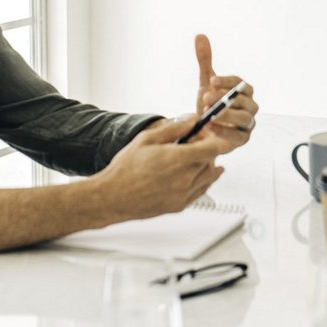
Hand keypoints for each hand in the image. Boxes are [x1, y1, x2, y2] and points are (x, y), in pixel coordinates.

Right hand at [95, 118, 224, 220]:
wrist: (112, 197)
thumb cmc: (125, 169)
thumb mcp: (148, 139)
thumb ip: (174, 128)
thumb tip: (192, 120)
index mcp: (178, 160)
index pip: (213, 147)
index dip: (210, 137)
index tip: (202, 134)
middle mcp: (185, 179)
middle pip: (211, 161)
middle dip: (205, 149)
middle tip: (191, 143)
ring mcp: (183, 195)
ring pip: (208, 177)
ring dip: (205, 165)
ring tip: (193, 157)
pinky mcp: (179, 206)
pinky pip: (200, 192)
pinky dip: (203, 181)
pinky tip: (199, 175)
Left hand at [192, 34, 257, 153]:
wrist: (203, 130)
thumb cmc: (211, 104)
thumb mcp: (206, 82)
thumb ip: (205, 60)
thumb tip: (199, 36)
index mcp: (244, 91)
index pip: (240, 84)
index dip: (228, 82)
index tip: (212, 80)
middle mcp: (250, 106)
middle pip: (244, 101)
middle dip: (226, 98)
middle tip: (206, 96)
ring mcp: (248, 124)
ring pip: (244, 118)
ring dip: (227, 115)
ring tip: (209, 113)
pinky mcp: (242, 139)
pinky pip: (238, 136)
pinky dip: (225, 131)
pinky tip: (211, 127)